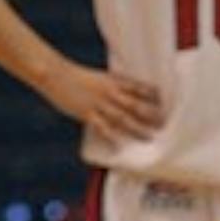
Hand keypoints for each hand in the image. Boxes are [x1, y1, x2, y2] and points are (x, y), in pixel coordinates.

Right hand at [44, 62, 162, 139]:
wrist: (56, 74)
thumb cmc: (76, 76)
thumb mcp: (99, 78)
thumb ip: (112, 86)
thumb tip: (123, 95)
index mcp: (113, 81)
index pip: (139, 88)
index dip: (152, 95)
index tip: (164, 102)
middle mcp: (110, 92)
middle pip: (135, 105)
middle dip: (151, 115)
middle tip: (163, 124)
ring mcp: (99, 103)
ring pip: (123, 118)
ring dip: (138, 128)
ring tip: (150, 137)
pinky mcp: (86, 113)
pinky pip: (102, 127)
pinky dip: (112, 137)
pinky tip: (120, 146)